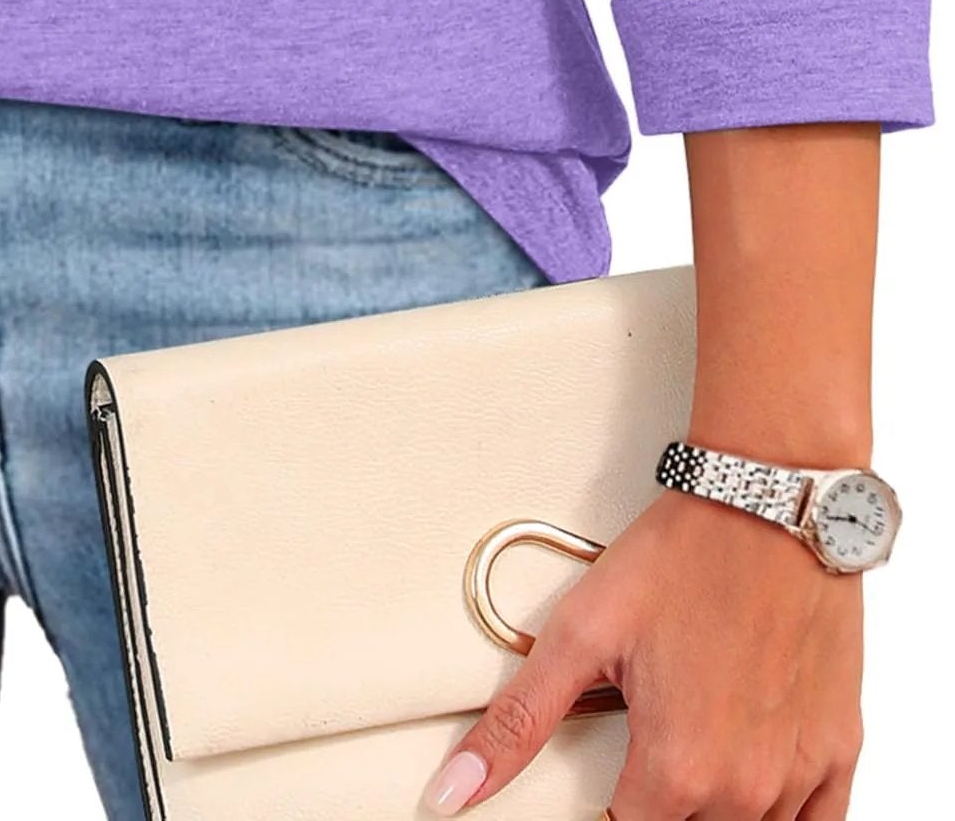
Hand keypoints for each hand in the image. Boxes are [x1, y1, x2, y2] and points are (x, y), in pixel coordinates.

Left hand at [422, 491, 863, 819]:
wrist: (770, 504)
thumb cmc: (684, 555)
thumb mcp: (581, 631)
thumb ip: (518, 722)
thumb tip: (454, 791)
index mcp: (676, 769)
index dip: (606, 815)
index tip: (605, 789)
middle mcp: (744, 788)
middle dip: (656, 809)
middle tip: (646, 749)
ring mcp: (798, 774)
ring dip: (713, 811)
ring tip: (691, 752)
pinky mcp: (839, 748)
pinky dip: (783, 819)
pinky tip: (756, 792)